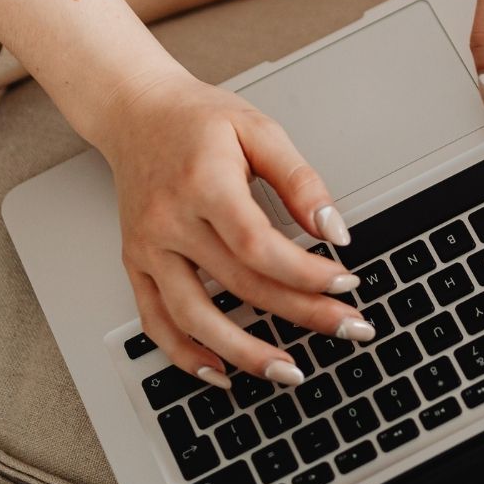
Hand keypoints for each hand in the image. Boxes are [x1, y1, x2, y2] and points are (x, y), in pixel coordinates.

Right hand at [93, 72, 374, 389]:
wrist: (135, 111)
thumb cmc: (198, 120)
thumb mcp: (259, 130)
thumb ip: (299, 179)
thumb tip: (333, 228)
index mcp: (202, 182)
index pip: (257, 245)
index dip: (304, 272)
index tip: (345, 283)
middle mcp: (169, 220)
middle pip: (240, 284)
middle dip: (301, 313)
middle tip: (348, 328)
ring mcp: (147, 247)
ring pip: (194, 317)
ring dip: (245, 352)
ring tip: (290, 371)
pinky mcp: (135, 263)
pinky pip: (155, 321)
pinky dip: (185, 355)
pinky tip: (221, 372)